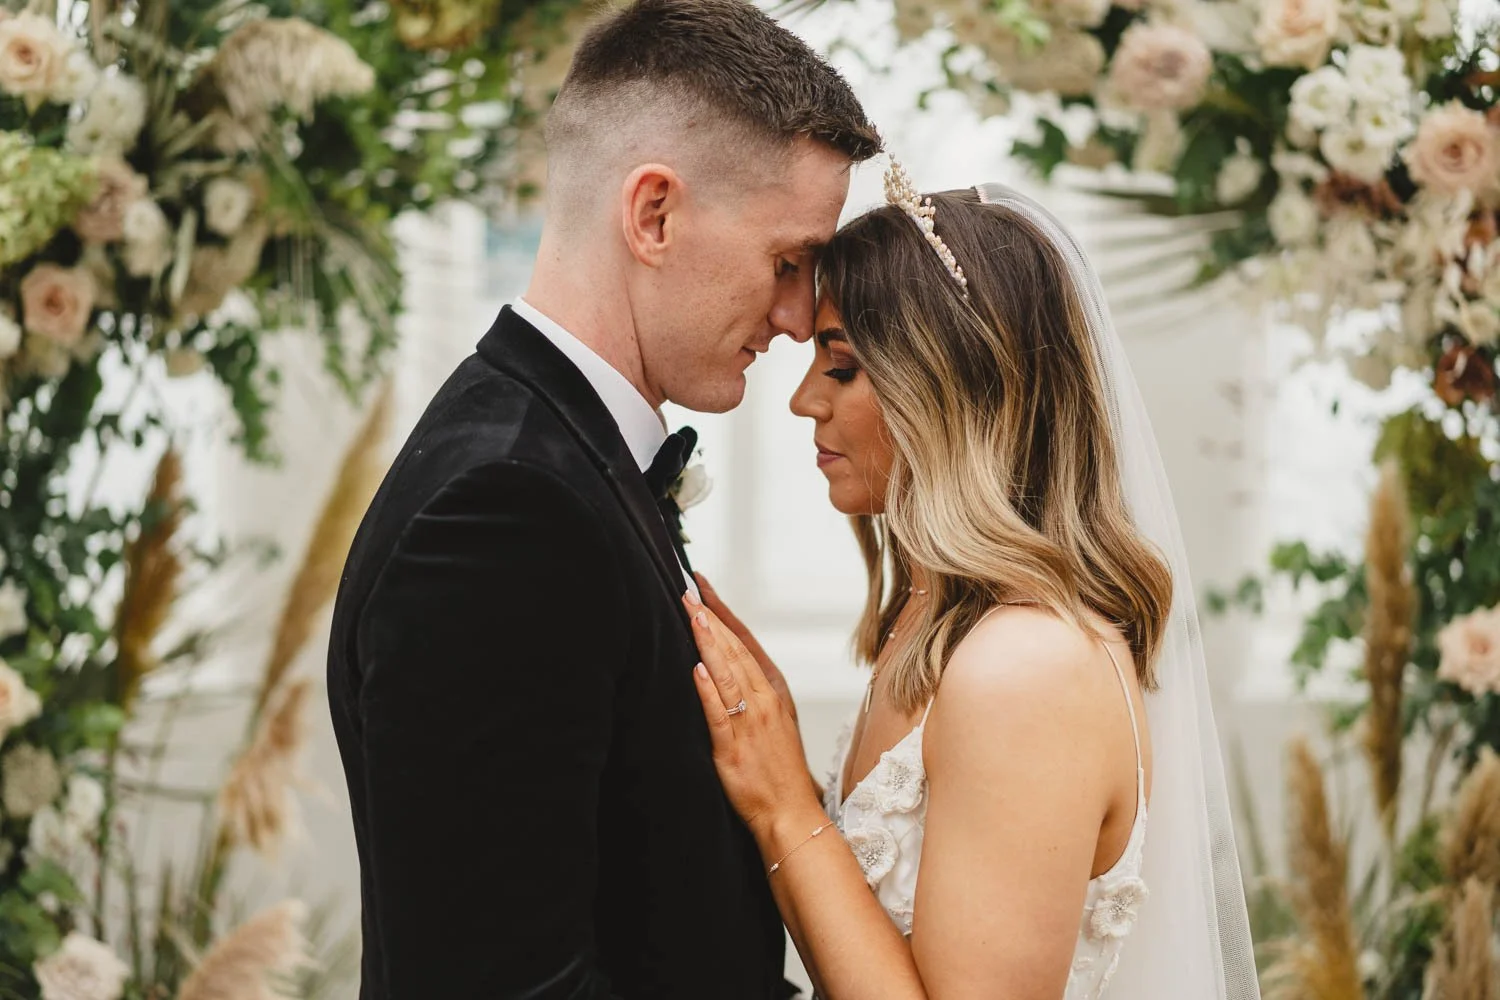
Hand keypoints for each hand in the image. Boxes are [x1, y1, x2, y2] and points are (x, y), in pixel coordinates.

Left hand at [683, 591, 821, 837]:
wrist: (791, 814)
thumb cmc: (778, 771)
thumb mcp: (772, 724)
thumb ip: (750, 695)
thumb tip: (720, 667)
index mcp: (773, 692)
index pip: (745, 643)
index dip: (724, 614)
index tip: (703, 588)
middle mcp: (764, 702)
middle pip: (735, 650)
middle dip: (710, 618)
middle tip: (688, 590)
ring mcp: (751, 723)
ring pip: (727, 673)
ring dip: (708, 642)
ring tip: (691, 614)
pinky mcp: (733, 747)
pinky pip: (719, 713)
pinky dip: (708, 688)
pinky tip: (696, 668)